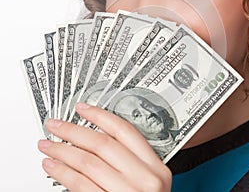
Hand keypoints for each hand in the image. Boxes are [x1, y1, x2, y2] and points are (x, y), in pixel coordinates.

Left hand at [38, 103, 171, 191]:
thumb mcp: (146, 181)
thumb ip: (127, 160)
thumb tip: (92, 139)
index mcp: (155, 167)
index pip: (125, 131)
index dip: (100, 116)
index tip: (82, 109)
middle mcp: (145, 179)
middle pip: (103, 144)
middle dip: (74, 131)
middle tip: (56, 125)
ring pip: (88, 162)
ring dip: (62, 151)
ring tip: (48, 145)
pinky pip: (80, 185)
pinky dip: (62, 172)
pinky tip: (53, 165)